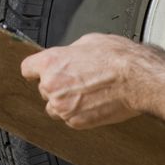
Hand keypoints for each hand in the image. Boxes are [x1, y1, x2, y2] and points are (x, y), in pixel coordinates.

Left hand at [20, 33, 141, 128]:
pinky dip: (78, 111)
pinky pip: (70, 118)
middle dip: (57, 83)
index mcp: (51, 63)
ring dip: (65, 100)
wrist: (137, 79)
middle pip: (43, 88)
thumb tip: (67, 57)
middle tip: (77, 77)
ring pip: (55, 106)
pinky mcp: (77, 122)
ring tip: (86, 90)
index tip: (39, 70)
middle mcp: (52, 86)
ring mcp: (64, 107)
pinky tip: (93, 99)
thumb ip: (69, 53)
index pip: (27, 69)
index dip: (36, 68)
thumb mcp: (87, 42)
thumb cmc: (116, 58)